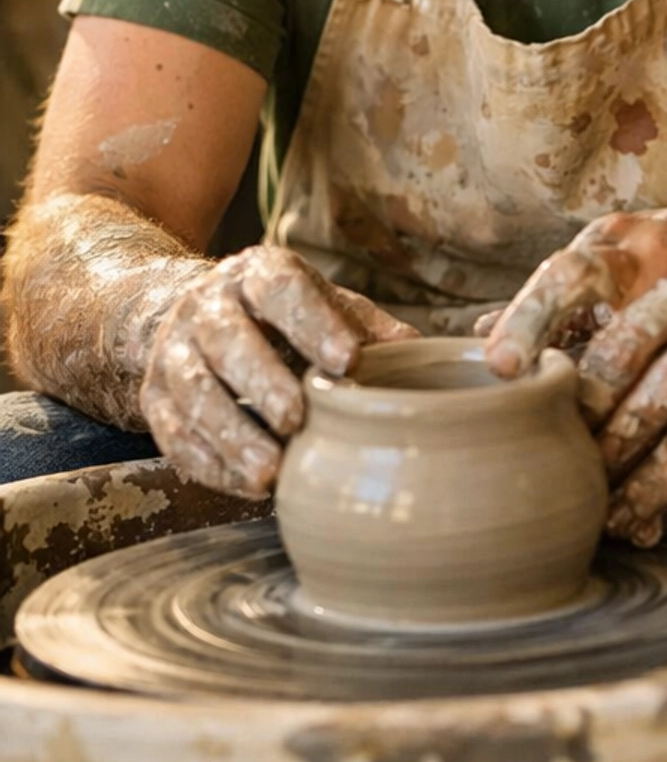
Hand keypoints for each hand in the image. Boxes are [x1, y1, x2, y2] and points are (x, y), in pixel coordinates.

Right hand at [140, 244, 415, 497]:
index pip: (282, 290)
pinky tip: (245, 487)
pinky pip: (172, 434)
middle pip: (228, 340)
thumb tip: (417, 351)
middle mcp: (208, 306)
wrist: (191, 314)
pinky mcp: (153, 397)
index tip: (349, 361)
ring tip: (270, 473)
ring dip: (230, 435)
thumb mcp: (323, 304)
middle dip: (261, 381)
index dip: (314, 323)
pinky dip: (210, 464)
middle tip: (297, 420)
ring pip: (193, 391)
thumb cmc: (280, 315)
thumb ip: (366, 326)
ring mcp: (174, 351)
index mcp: (258, 274)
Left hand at [480, 208, 666, 469]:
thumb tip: (474, 332)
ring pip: (644, 382)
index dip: (527, 320)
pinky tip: (653, 487)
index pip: (563, 275)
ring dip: (616, 446)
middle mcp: (659, 258)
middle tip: (543, 446)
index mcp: (621, 239)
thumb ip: (566, 297)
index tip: (496, 369)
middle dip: (572, 400)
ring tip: (594, 491)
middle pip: (605, 337)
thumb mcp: (632, 260)